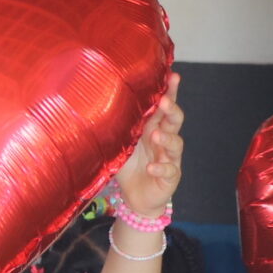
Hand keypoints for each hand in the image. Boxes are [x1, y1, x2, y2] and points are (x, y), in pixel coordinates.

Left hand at [114, 74, 184, 217]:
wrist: (135, 196)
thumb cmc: (130, 165)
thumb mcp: (121, 143)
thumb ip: (118, 126)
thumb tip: (96, 104)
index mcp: (153, 127)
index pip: (163, 106)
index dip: (170, 91)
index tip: (173, 76)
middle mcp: (165, 139)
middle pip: (175, 120)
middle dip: (172, 110)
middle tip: (164, 102)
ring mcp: (170, 157)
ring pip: (176, 143)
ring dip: (166, 138)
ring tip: (155, 136)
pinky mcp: (170, 176)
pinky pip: (169, 170)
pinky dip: (161, 168)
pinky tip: (152, 167)